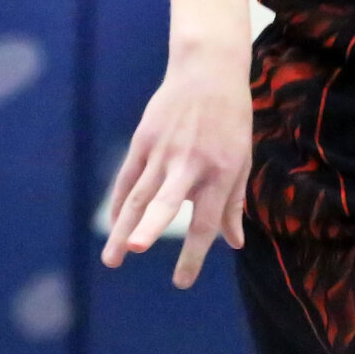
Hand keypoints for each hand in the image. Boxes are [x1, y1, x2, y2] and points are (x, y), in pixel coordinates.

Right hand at [102, 39, 252, 287]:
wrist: (208, 71)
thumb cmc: (231, 121)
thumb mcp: (242, 160)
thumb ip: (234, 203)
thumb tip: (235, 243)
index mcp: (220, 172)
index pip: (205, 221)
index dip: (193, 255)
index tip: (181, 282)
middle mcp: (190, 163)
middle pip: (166, 201)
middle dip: (149, 226)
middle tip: (135, 250)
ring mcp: (164, 150)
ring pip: (139, 194)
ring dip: (123, 227)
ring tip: (113, 259)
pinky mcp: (144, 139)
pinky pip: (129, 177)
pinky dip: (120, 202)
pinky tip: (115, 224)